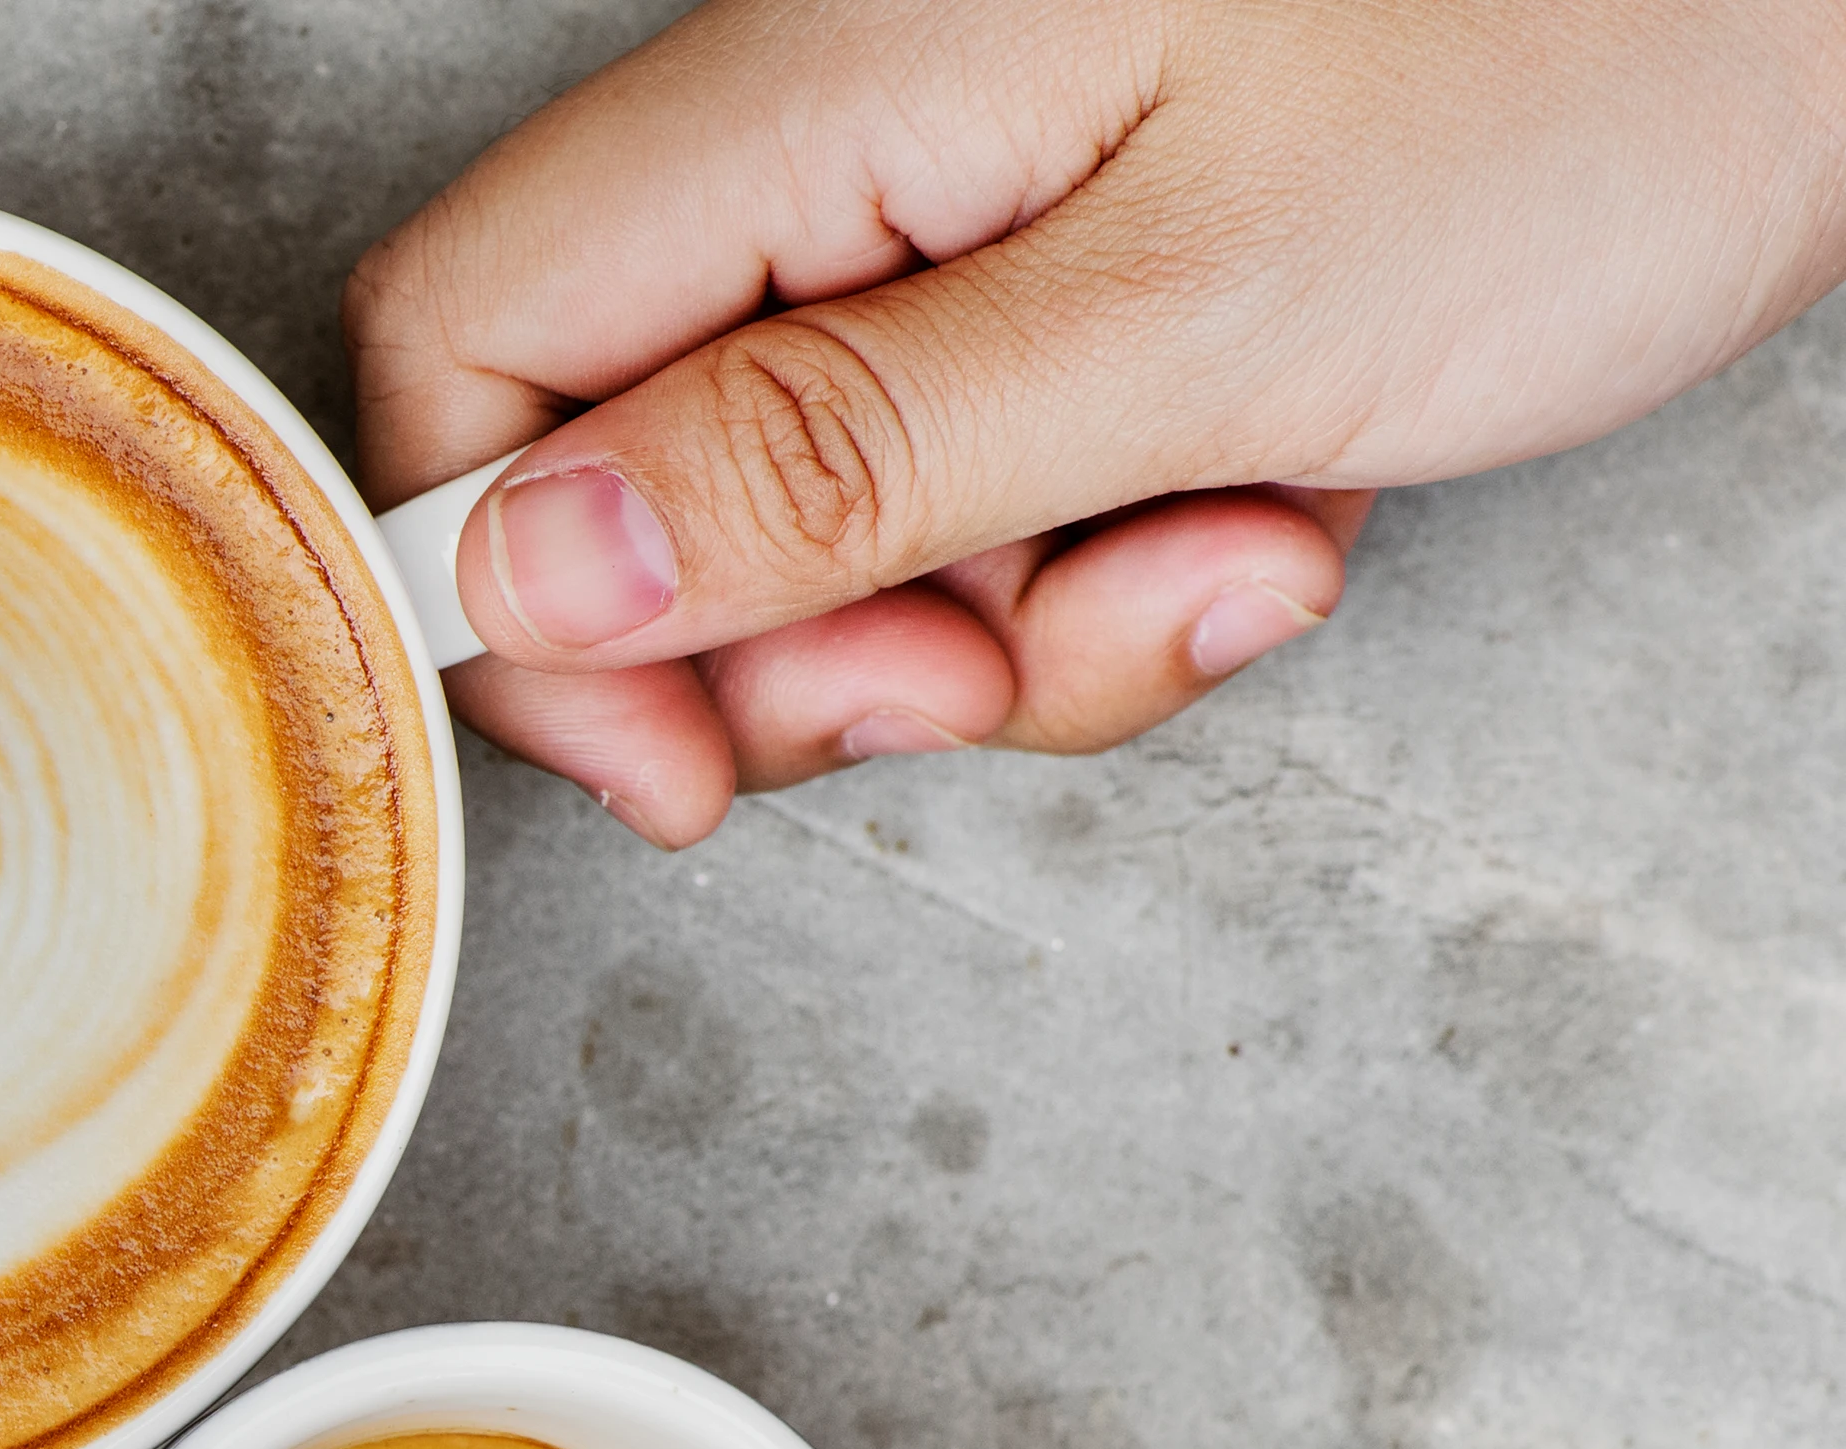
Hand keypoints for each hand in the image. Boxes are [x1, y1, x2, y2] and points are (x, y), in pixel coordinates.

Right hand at [347, 0, 1845, 844]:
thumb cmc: (1601, 63)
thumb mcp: (1197, 324)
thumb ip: (832, 459)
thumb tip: (526, 573)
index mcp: (813, 85)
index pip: (468, 341)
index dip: (517, 591)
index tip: (688, 758)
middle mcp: (845, 123)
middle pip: (632, 462)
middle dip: (811, 647)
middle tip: (1003, 667)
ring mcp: (961, 195)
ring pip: (826, 514)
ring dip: (1006, 623)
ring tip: (1235, 551)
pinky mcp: (1076, 261)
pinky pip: (988, 484)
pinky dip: (1109, 556)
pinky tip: (1274, 507)